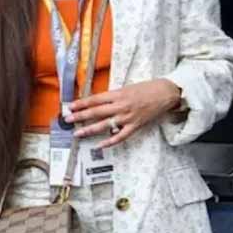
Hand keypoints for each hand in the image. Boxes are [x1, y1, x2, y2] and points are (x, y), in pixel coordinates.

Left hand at [65, 78, 180, 147]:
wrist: (165, 93)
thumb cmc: (146, 88)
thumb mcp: (126, 88)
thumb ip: (112, 96)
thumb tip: (97, 102)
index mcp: (117, 94)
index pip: (94, 99)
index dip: (81, 103)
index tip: (70, 106)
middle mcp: (121, 106)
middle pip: (96, 112)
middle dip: (80, 116)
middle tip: (68, 120)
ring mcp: (127, 117)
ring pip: (105, 125)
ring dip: (89, 129)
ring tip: (78, 133)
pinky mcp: (135, 126)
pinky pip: (120, 136)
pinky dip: (109, 142)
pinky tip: (99, 145)